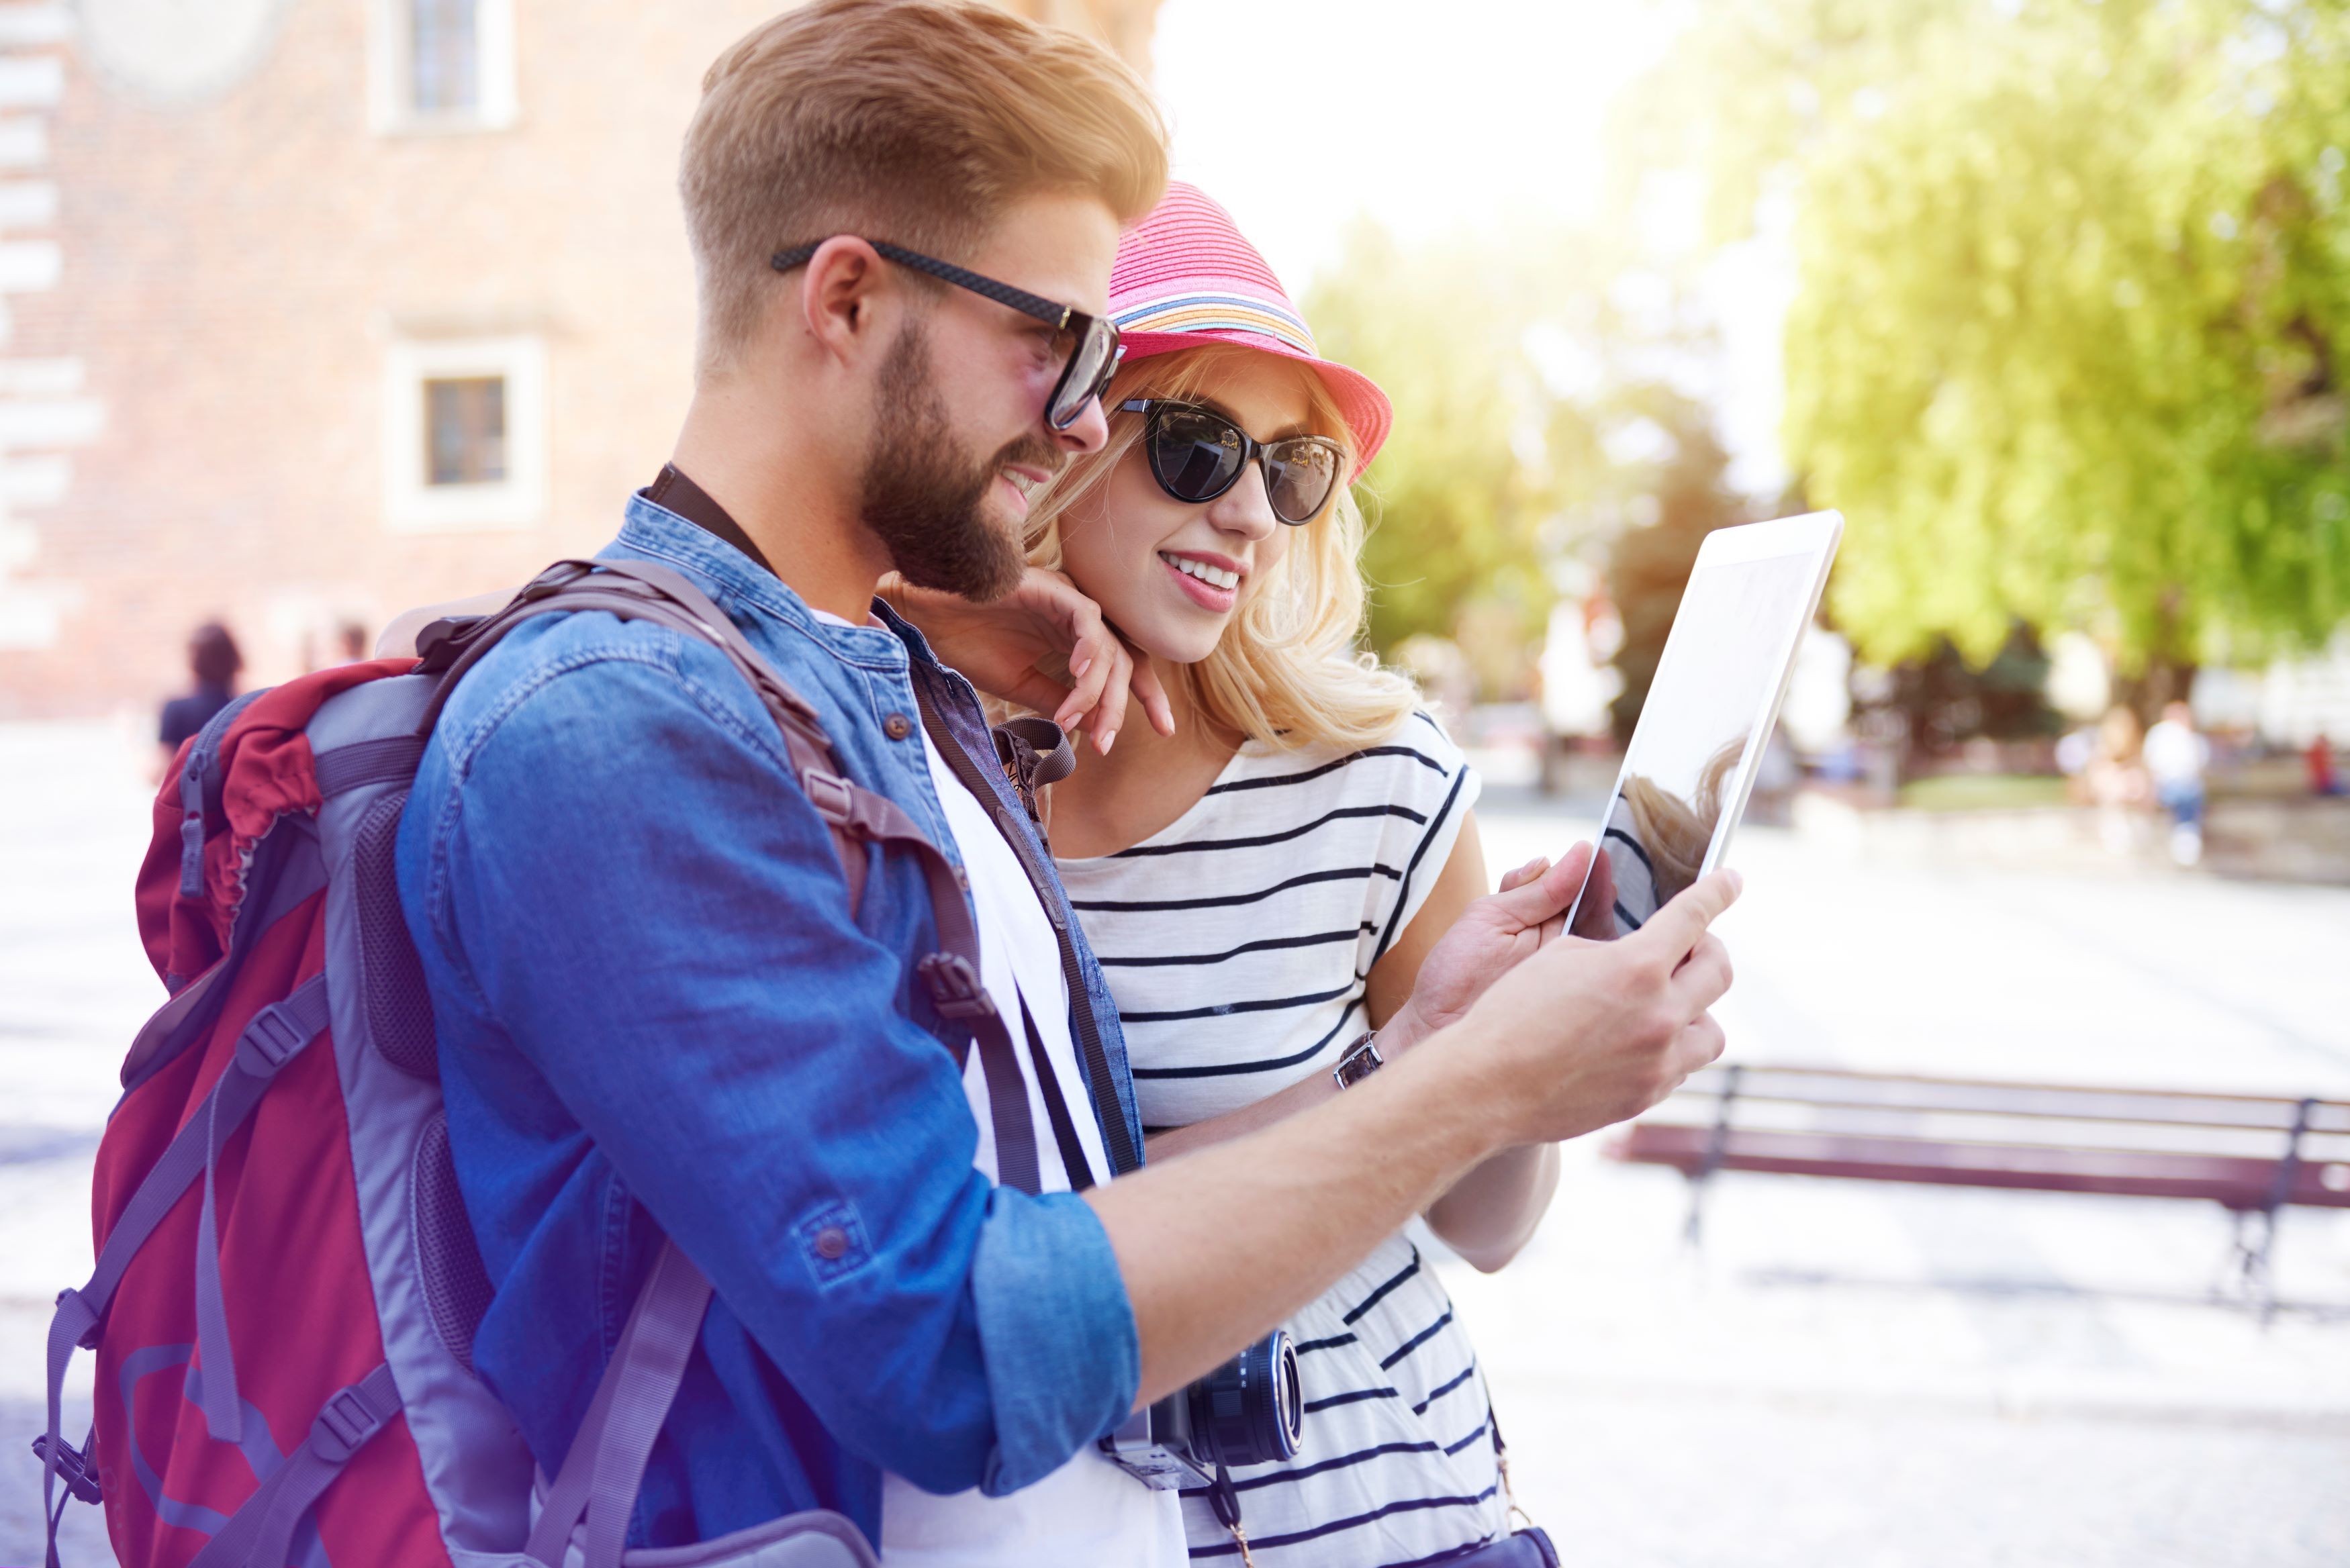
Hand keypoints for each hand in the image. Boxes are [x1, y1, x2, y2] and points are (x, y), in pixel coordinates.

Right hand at [880, 568, 1174, 754]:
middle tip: (1109, 742)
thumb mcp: (1020, 684)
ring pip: (1107, 645)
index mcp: (1073, 639)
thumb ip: (1058, 699)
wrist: (926, 616)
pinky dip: (1088, 648)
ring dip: (1096, 688)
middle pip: (1126, 659)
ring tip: (1074, 719)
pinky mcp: (1052, 588)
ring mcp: (1067, 601)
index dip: (1146, 697)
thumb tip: (1090, 725)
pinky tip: (1078, 674)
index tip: (1164, 731)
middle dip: (1128, 703)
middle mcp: (1078, 620)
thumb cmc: (965, 642)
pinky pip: (1087, 619)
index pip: (1125, 666)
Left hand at [1384, 840, 1618, 1051]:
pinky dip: (1607, 966)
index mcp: (1541, 919)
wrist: (1433, 1028)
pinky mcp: (1581, 1008)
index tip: (1596, 855)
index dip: (1589, 874)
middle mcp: (1563, 946)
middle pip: (1597, 917)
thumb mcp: (1490, 918)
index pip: (1576, 890)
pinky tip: (1608, 952)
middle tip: (1606, 881)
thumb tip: (1575, 854)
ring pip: (1604, 948)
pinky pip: (1601, 983)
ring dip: (1607, 928)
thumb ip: (1534, 891)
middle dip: (1602, 896)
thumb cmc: (1455, 974)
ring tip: (1608, 905)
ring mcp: (1573, 977)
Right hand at [1446, 868, 1739, 1146]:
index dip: (1717, 891)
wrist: (1487, 1085)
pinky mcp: (1646, 1096)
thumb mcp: (1560, 956)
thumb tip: (1648, 951)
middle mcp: (1659, 1015)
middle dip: (1709, 950)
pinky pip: (1680, 1067)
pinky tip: (1637, 1042)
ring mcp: (1658, 1062)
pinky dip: (1668, 1049)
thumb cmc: (1512, 1012)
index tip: (1731, 881)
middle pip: (1718, 971)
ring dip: (1696, 1010)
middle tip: (1690, 947)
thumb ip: (1613, 947)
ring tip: (1666, 1005)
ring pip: (1711, 1031)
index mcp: (1636, 968)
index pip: (1693, 916)